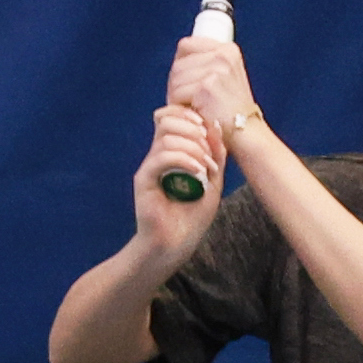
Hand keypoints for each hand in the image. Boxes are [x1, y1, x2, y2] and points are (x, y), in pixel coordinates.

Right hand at [136, 106, 221, 251]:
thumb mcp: (213, 183)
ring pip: (167, 136)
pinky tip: (198, 173)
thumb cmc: (192, 218)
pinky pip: (161, 156)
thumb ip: (216, 156)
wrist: (174, 245)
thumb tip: (217, 126)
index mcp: (173, 153)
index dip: (192, 116)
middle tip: (210, 149)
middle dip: (194, 128)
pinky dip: (184, 160)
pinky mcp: (144, 179)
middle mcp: (158, 155)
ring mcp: (150, 166)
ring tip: (206, 167)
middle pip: (169, 120)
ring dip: (193, 147)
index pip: (175, 118)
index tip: (211, 132)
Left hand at [168, 27, 257, 147]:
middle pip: (178, 64)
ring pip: (175, 78)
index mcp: (228, 50)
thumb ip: (209, 66)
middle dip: (175, 83)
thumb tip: (177, 64)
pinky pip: (177, 93)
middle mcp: (222, 55)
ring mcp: (215, 70)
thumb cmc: (233, 110)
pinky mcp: (206, 86)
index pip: (187, 45)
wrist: (246, 132)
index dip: (179, 63)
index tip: (183, 79)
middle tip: (181, 100)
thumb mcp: (227, 78)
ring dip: (175, 96)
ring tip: (186, 107)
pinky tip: (188, 112)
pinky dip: (177, 105)